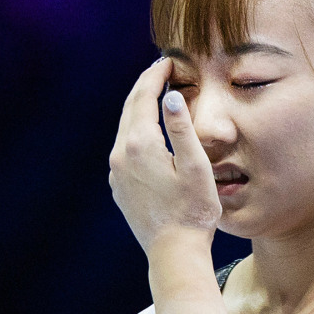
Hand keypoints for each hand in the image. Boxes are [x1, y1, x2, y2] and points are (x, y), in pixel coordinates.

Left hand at [109, 58, 219, 255]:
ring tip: (157, 96)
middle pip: (130, 109)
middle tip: (162, 70)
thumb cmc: (193, 210)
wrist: (173, 252)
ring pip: (126, 129)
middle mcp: (121, 155)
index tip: (168, 61)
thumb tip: (170, 96)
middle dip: (145, 87)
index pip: (144, 98)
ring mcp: (117, 172)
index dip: (155, 76)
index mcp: (141, 145)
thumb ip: (182, 128)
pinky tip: (150, 133)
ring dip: (140, 109)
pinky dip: (136, 132)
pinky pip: (125, 149)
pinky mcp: (120, 187)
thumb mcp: (196, 166)